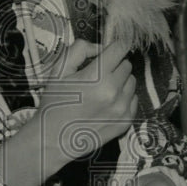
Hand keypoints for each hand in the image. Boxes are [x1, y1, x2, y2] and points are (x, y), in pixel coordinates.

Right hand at [35, 40, 137, 169]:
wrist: (53, 138)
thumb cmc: (54, 103)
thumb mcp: (59, 70)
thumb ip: (80, 50)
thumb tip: (100, 47)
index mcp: (96, 77)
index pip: (120, 49)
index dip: (114, 47)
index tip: (109, 51)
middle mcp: (113, 92)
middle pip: (127, 65)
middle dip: (115, 65)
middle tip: (98, 75)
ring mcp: (121, 109)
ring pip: (131, 82)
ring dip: (120, 82)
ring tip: (102, 90)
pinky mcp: (125, 122)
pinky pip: (133, 100)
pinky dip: (124, 98)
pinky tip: (107, 103)